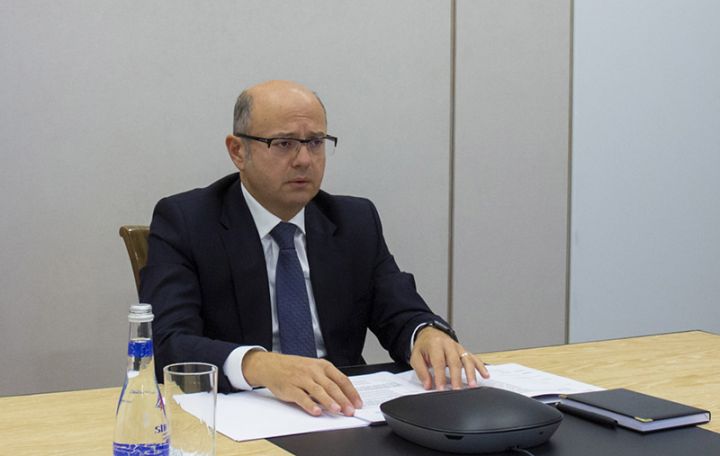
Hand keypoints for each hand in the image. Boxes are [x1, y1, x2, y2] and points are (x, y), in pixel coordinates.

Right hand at [242, 351, 362, 416]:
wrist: (272, 365)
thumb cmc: (295, 368)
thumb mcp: (314, 368)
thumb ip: (327, 381)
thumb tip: (344, 397)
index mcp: (322, 366)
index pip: (341, 379)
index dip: (351, 392)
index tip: (358, 403)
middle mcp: (313, 371)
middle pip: (332, 386)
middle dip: (343, 399)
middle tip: (351, 411)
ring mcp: (301, 379)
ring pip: (318, 391)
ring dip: (329, 401)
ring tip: (337, 411)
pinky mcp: (290, 388)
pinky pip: (301, 397)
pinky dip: (309, 405)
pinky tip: (316, 411)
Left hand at [409, 327, 489, 390]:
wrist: (430, 334)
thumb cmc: (424, 346)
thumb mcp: (416, 356)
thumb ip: (421, 371)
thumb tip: (428, 385)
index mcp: (435, 344)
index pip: (439, 361)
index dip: (440, 376)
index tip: (441, 388)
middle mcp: (448, 344)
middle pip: (455, 361)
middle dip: (456, 377)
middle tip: (457, 390)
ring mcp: (458, 347)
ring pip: (466, 359)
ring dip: (471, 373)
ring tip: (472, 385)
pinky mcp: (464, 350)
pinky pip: (474, 358)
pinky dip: (480, 367)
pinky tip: (485, 375)